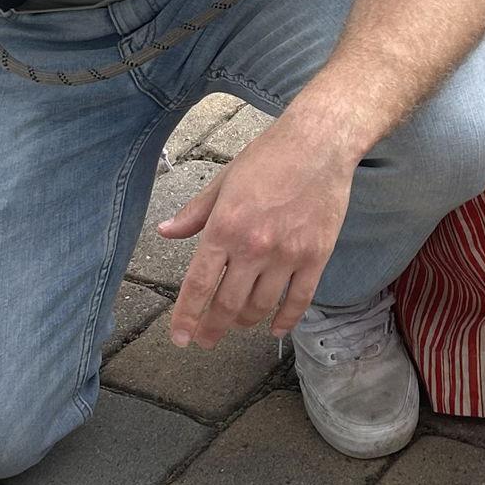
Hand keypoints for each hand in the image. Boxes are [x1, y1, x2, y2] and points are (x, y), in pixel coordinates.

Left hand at [157, 120, 357, 346]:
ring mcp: (286, 255)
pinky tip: (275, 328)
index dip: (186, 317)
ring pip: (260, 307)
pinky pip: (299, 300)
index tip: (180, 338)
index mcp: (224, 228)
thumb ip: (194, 213)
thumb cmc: (268, 157)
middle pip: (227, 304)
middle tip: (205, 340)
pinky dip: (286, 320)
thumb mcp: (223, 181)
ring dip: (244, 323)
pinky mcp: (316, 257)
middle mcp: (253, 247)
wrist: (319, 143)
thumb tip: (165, 232)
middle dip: (212, 328)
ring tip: (236, 325)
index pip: (198, 285)